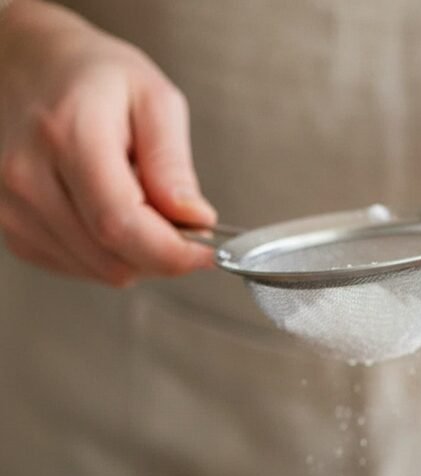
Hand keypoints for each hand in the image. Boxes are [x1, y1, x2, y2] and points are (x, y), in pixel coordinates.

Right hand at [0, 0, 215, 283]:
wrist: (23, 64)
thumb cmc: (88, 75)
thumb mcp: (150, 97)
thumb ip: (172, 163)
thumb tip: (194, 219)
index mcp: (68, 135)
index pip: (122, 226)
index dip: (172, 252)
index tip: (206, 252)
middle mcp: (29, 176)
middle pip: (114, 259)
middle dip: (158, 250)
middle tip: (171, 215)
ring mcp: (12, 207)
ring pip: (99, 271)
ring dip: (131, 251)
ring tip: (129, 198)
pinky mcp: (11, 229)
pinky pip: (77, 267)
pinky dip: (103, 252)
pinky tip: (100, 208)